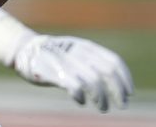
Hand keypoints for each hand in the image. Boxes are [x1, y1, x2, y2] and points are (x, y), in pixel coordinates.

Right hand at [13, 35, 133, 111]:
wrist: (26, 49)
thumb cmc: (56, 54)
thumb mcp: (78, 52)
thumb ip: (94, 61)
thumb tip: (116, 80)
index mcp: (89, 48)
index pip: (114, 62)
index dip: (124, 78)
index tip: (130, 93)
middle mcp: (81, 54)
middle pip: (107, 73)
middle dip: (117, 90)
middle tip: (122, 104)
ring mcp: (68, 63)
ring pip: (94, 81)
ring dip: (101, 97)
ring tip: (104, 108)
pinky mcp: (53, 73)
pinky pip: (73, 85)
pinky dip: (81, 95)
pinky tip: (82, 102)